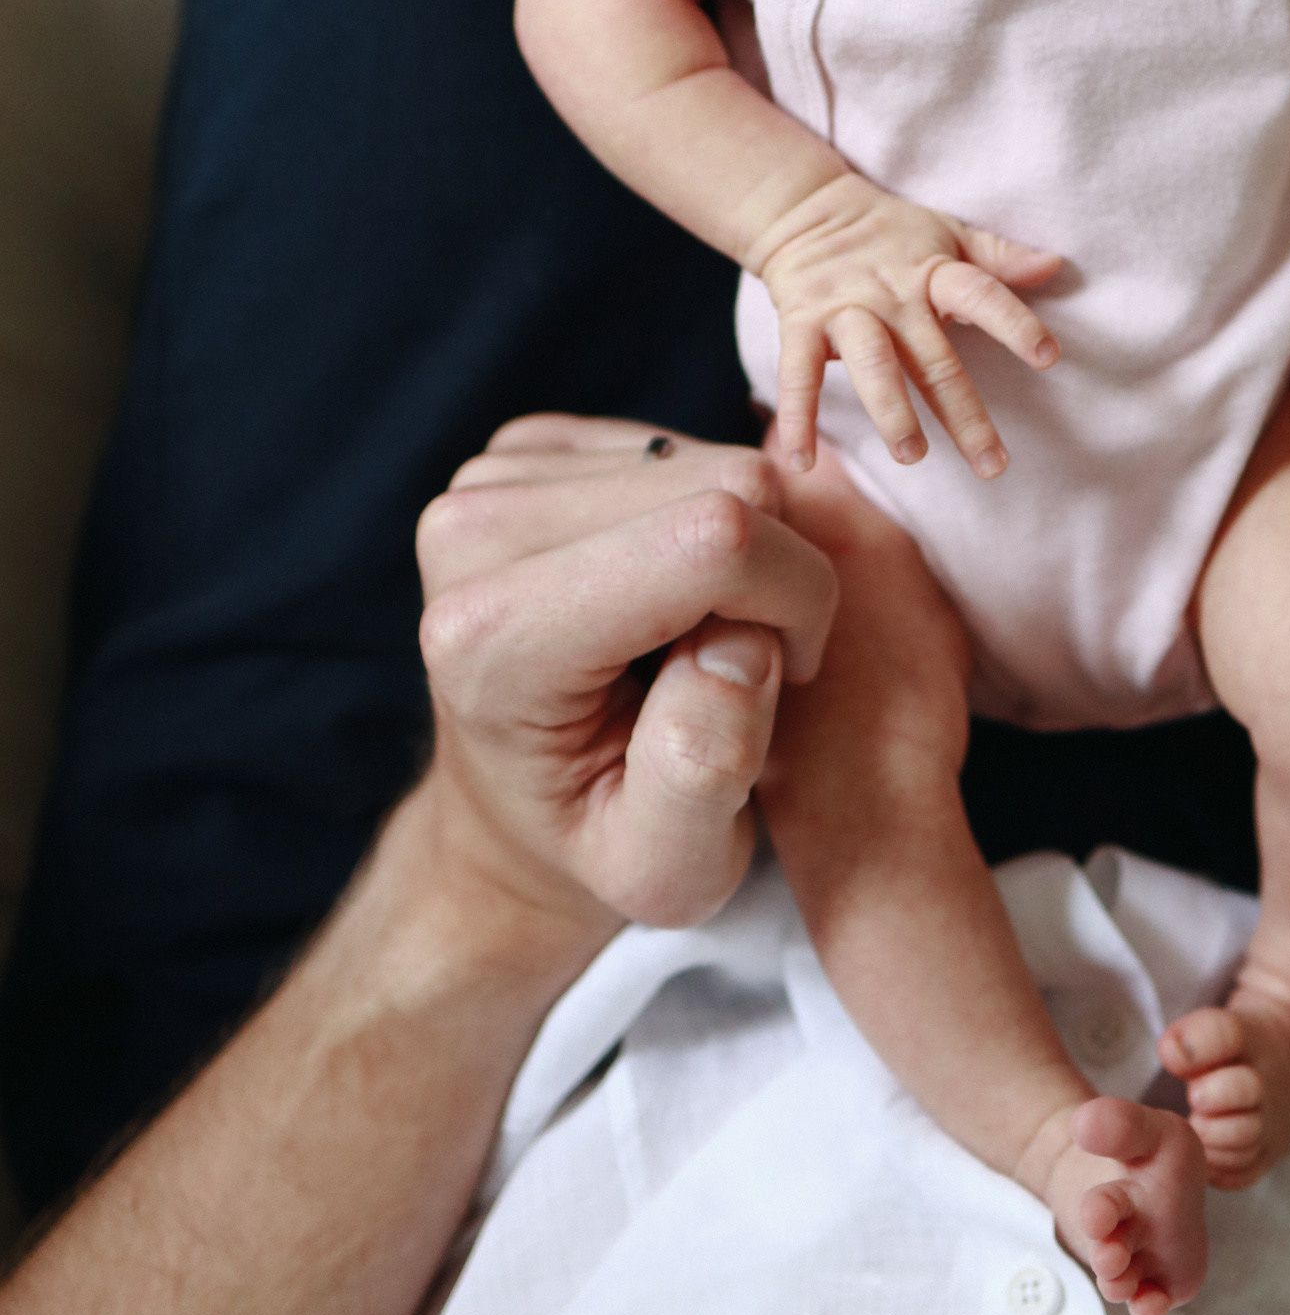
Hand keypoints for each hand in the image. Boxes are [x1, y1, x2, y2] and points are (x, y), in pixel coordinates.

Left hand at [413, 416, 838, 962]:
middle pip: (726, 481)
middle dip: (773, 574)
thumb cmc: (596, 842)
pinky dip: (702, 518)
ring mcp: (491, 477)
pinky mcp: (525, 448)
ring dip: (742, 548)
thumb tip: (742, 646)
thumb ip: (704, 773)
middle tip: (737, 665)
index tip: (780, 675)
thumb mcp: (665, 869)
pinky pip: (679, 446)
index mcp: (492, 640)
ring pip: (713, 455)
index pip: (713, 539)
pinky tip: (665, 593)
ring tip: (693, 637)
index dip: (793, 601)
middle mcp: (471, 532)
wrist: (510, 813)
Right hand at [745, 170, 1060, 477]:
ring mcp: (845, 310)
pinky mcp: (801, 325)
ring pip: (873, 365)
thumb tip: (1055, 264)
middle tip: (993, 464)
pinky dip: (798, 418)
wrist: (807, 212)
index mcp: (933, 273)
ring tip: (913, 455)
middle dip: (964, 412)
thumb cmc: (893, 235)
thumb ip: (998, 257)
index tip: (1048, 356)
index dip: (1014, 323)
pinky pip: (798, 374)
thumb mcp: (948, 236)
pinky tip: (804, 463)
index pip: (981, 295)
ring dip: (892, 411)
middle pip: (934, 358)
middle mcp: (893, 295)